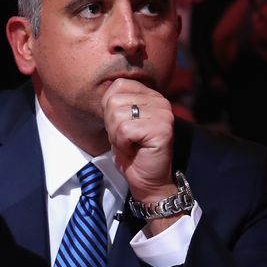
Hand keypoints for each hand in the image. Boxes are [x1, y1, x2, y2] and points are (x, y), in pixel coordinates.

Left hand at [102, 78, 175, 202]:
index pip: (118, 85)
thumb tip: (103, 88)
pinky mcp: (161, 129)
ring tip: (130, 144)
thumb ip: (116, 104)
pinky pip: (125, 130)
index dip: (109, 108)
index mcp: (151, 95)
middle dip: (111, 124)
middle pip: (114, 100)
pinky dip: (123, 144)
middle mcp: (160, 101)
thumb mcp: (120, 122)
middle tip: (126, 139)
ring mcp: (163, 114)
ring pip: (117, 115)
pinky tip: (134, 150)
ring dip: (117, 136)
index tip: (121, 127)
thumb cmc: (133, 153)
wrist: (148, 181)